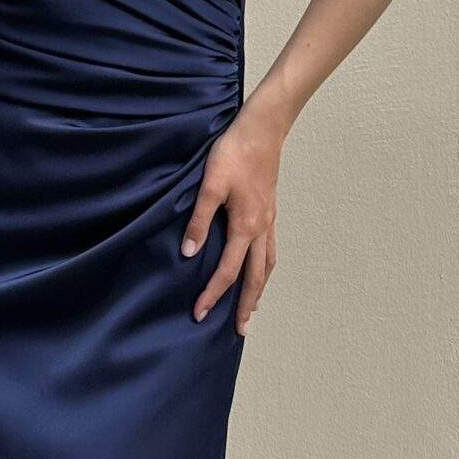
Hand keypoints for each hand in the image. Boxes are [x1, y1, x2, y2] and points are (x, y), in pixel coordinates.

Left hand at [179, 105, 282, 331]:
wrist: (263, 129)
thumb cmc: (234, 152)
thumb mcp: (210, 184)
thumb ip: (199, 220)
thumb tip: (189, 252)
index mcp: (245, 226)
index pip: (227, 271)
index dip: (212, 294)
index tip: (199, 313)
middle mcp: (261, 229)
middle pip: (255, 277)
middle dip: (245, 305)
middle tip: (238, 330)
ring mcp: (269, 221)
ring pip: (267, 264)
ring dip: (259, 289)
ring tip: (252, 307)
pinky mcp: (270, 211)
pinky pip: (270, 249)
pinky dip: (265, 266)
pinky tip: (260, 268)